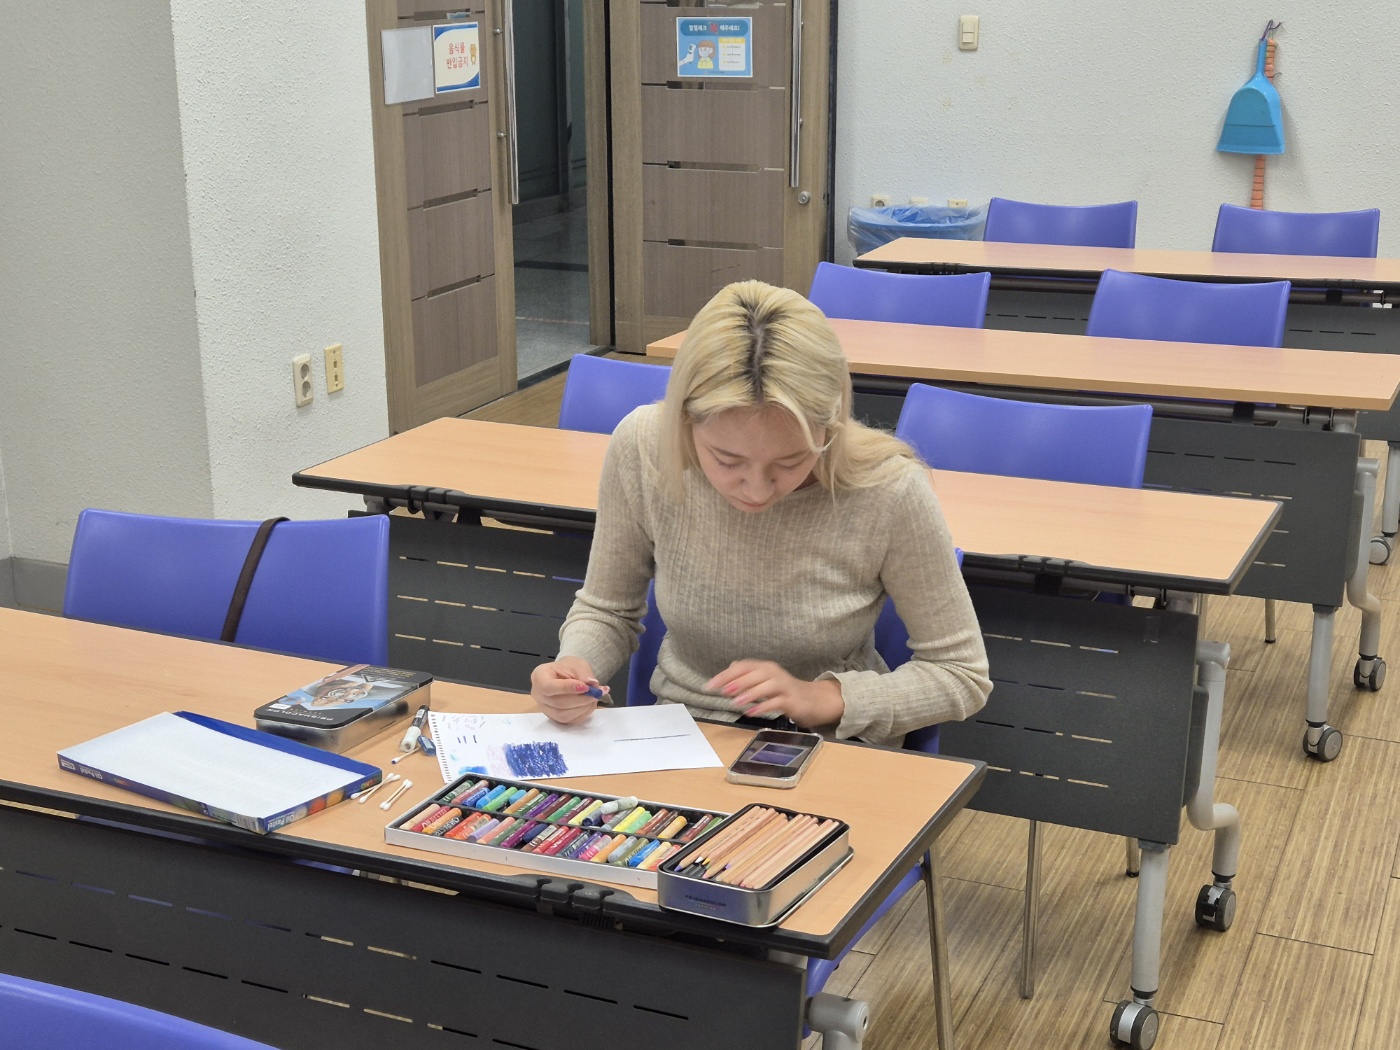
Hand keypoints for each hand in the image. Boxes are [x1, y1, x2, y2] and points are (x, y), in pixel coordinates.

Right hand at [531, 657, 609, 724]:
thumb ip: (584, 674)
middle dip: (580, 699)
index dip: (567, 688)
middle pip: (557, 703)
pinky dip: (583, 714)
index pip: (548, 687)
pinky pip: (569, 721)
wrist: (566, 675)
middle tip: (597, 692)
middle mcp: (538, 695)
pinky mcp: (554, 718)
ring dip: (583, 708)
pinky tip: (590, 704)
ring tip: (595, 697)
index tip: (585, 687)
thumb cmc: (569, 668)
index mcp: (539, 676)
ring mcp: (545, 709)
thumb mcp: (577, 664)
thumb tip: (592, 684)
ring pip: (563, 715)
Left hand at [706, 660, 844, 728]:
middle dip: (737, 681)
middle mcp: (774, 673)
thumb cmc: (784, 691)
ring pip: (767, 686)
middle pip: (755, 673)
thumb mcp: (764, 680)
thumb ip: (747, 675)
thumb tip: (728, 671)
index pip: (743, 666)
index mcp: (765, 667)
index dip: (726, 674)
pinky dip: (763, 707)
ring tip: (735, 702)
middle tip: (721, 691)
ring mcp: (784, 686)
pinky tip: (752, 712)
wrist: (812, 700)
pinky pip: (777, 702)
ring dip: (750, 693)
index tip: (711, 685)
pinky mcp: (792, 701)